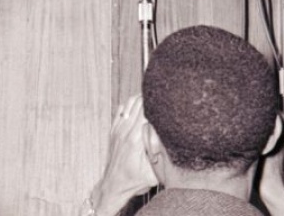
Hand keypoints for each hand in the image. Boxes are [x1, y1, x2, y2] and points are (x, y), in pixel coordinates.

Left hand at [89, 95, 157, 215]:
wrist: (113, 185)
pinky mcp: (113, 131)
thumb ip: (161, 157)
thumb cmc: (134, 181)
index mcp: (135, 140)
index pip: (146, 112)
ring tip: (153, 101)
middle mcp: (125, 132)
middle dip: (152, 99)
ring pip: (129, 103)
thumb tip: (169, 139)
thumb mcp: (153, 174)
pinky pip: (122, 110)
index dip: (158, 104)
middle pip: (139, 103)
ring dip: (141, 99)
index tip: (168, 100)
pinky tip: (139, 107)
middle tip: (165, 98)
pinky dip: (131, 105)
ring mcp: (117, 130)